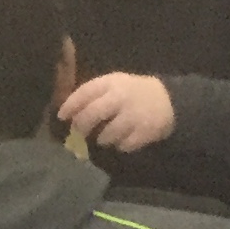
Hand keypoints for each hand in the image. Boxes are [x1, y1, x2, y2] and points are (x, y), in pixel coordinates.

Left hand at [61, 73, 177, 151]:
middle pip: (93, 114)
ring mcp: (134, 115)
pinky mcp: (145, 132)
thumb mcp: (114, 84)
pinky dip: (120, 146)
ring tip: (103, 139)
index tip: (62, 117)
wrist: (167, 100)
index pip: (85, 93)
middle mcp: (121, 98)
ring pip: (108, 133)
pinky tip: (121, 142)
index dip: (71, 105)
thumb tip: (70, 112)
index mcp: (111, 83)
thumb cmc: (132, 92)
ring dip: (102, 139)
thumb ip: (94, 94)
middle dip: (82, 126)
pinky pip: (125, 145)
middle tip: (78, 133)